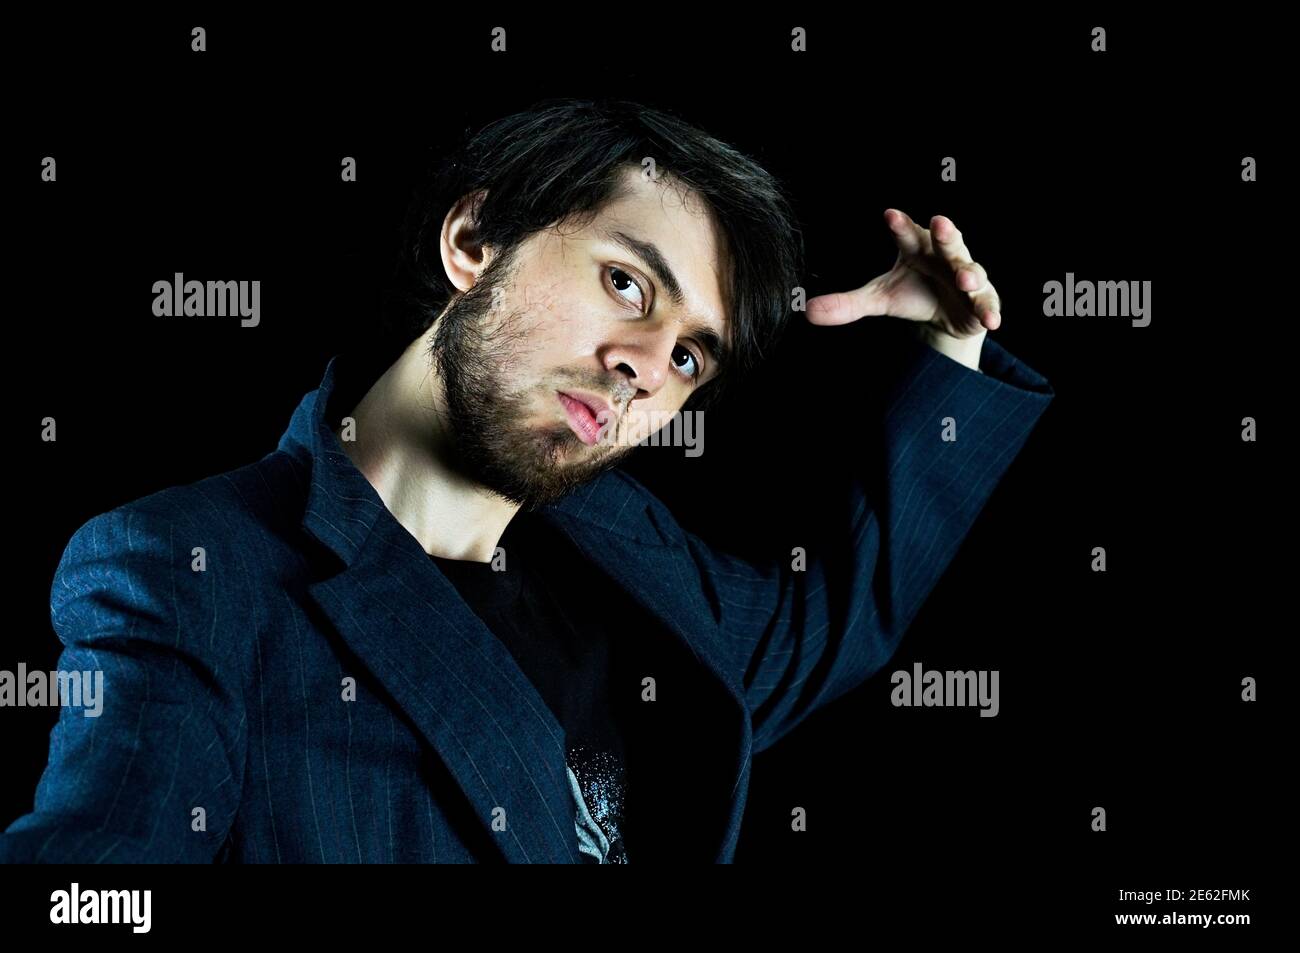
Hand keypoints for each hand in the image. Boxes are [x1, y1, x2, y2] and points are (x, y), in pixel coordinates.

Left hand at [805, 210, 1001, 367]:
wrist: (943, 316)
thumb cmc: (911, 293)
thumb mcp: (878, 298)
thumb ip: (847, 304)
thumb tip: (807, 312)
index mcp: (917, 248)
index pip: (906, 234)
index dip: (900, 225)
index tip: (889, 215)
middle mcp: (945, 256)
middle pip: (946, 241)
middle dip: (945, 233)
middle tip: (940, 223)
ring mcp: (967, 276)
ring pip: (970, 270)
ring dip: (969, 273)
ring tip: (964, 279)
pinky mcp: (982, 300)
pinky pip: (986, 304)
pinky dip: (989, 311)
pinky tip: (991, 321)